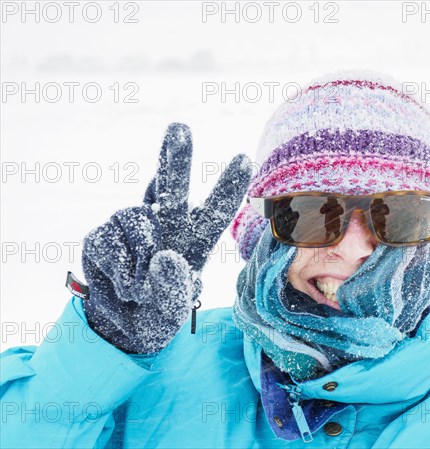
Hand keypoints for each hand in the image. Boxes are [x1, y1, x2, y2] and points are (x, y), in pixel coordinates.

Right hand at [81, 123, 251, 353]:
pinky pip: (108, 240)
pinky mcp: (103, 235)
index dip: (227, 186)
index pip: (214, 211)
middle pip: (172, 188)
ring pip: (134, 217)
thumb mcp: (173, 311)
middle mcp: (165, 226)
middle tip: (180, 128)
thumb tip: (164, 256)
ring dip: (137, 258)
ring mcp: (132, 227)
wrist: (119, 324)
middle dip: (175, 158)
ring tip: (139, 288)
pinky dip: (117, 269)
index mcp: (194, 241)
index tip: (242, 159)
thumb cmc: (157, 312)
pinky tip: (121, 282)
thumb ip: (173, 289)